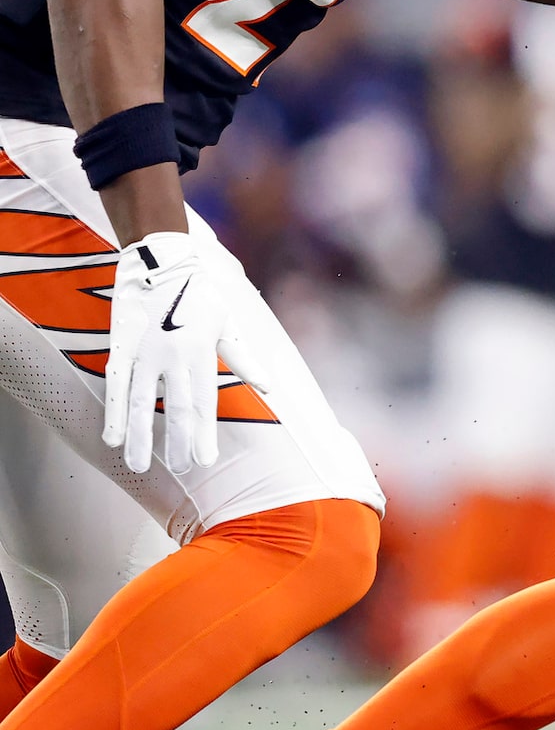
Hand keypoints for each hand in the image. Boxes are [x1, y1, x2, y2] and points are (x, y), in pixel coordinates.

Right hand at [102, 230, 240, 474]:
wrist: (163, 260)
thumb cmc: (199, 294)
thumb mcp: (228, 323)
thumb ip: (243, 358)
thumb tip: (269, 386)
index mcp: (203, 353)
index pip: (205, 402)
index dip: (204, 433)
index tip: (205, 460)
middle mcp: (175, 357)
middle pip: (176, 407)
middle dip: (178, 441)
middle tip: (180, 469)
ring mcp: (146, 351)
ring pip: (141, 402)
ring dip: (139, 435)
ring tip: (139, 465)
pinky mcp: (122, 345)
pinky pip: (115, 383)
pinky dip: (112, 411)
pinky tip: (109, 438)